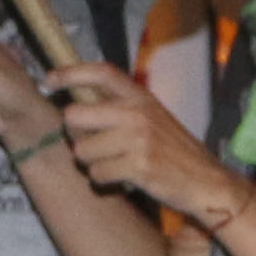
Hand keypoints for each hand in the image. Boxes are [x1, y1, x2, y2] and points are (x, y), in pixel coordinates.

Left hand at [48, 57, 230, 218]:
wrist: (207, 182)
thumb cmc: (175, 152)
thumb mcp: (153, 117)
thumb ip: (121, 108)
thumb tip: (78, 107)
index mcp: (141, 97)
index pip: (101, 72)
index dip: (70, 73)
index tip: (48, 80)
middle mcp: (138, 113)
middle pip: (75, 116)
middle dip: (75, 136)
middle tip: (89, 145)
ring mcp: (138, 140)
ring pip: (83, 151)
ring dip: (91, 163)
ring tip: (113, 165)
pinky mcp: (139, 167)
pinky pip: (97, 174)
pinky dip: (104, 181)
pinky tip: (122, 179)